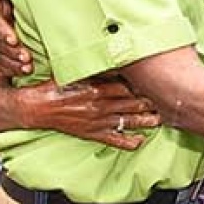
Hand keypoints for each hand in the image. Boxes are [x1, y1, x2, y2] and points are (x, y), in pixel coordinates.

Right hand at [15, 75, 160, 149]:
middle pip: (131, 103)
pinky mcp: (92, 133)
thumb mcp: (76, 73)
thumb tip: (118, 60)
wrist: (35, 108)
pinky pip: (113, 140)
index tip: (158, 83)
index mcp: (96, 88)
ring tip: (161, 120)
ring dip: (145, 121)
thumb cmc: (55, 87)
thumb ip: (98, 70)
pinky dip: (127, 142)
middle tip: (167, 101)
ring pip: (127, 121)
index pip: (127, 86)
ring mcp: (97, 121)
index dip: (143, 86)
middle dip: (150, 103)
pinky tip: (140, 142)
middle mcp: (100, 105)